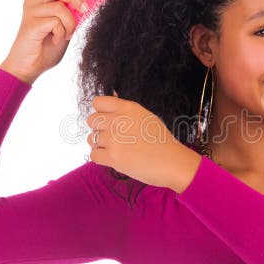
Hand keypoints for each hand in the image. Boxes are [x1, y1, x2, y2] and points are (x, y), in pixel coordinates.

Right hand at [0, 0, 91, 83]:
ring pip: (59, 6)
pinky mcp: (30, 23)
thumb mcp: (65, 27)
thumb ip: (72, 14)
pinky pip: (55, 21)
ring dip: (70, 22)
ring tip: (66, 35)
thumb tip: (88, 3)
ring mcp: (31, 11)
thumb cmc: (46, 48)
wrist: (29, 67)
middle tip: (84, 10)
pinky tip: (55, 40)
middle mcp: (35, 1)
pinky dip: (61, 32)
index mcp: (44, 0)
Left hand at [86, 90, 201, 191]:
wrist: (172, 162)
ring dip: (100, 145)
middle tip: (112, 137)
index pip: (98, 102)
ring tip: (116, 149)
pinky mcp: (112, 157)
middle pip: (91, 120)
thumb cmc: (161, 140)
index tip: (108, 120)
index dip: (100, 112)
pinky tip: (114, 159)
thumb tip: (106, 101)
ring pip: (91, 139)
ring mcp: (114, 139)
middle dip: (99, 129)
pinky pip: (93, 155)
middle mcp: (118, 121)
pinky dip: (101, 158)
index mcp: (127, 108)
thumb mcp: (145, 116)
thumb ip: (125, 111)